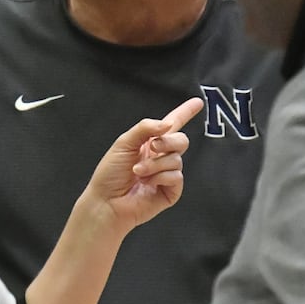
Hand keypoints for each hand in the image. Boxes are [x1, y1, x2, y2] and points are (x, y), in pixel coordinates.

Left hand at [84, 96, 203, 232]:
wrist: (106, 201)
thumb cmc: (110, 173)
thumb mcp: (124, 143)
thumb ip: (145, 128)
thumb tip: (168, 124)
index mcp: (149, 143)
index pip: (172, 125)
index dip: (185, 112)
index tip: (198, 102)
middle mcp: (160, 157)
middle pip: (181, 140)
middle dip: (168, 142)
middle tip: (152, 148)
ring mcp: (166, 174)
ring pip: (176, 159)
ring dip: (155, 164)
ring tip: (138, 172)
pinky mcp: (170, 191)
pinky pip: (177, 177)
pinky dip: (161, 177)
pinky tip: (147, 183)